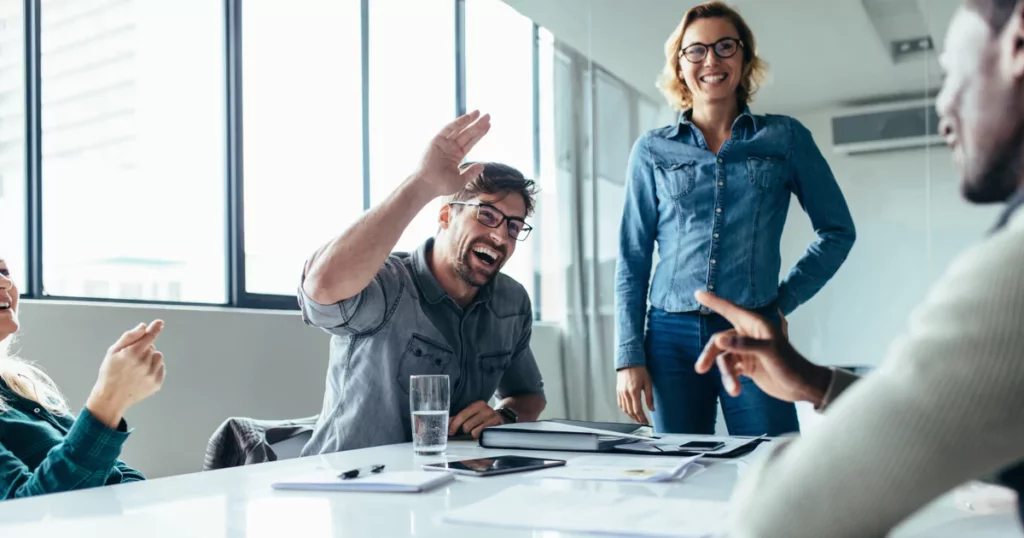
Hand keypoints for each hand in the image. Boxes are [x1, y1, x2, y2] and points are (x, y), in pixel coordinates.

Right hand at [86, 321, 166, 428]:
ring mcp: (151, 374)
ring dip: (150, 359)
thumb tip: (144, 327)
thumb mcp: (113, 352)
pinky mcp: (157, 383)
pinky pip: (161, 368)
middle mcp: (144, 364)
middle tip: (130, 360)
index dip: (154, 329)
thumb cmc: (110, 373)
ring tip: (136, 368)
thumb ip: (129, 337)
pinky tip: (141, 375)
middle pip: (152, 347)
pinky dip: (153, 369)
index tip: (160, 323)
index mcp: (132, 354)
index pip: (149, 337)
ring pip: (158, 357)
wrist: (111, 398)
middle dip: (143, 349)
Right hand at [414, 110, 490, 197]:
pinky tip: (468, 118)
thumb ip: (471, 172)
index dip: (480, 134)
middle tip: (488, 116)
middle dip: (478, 125)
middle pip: (467, 134)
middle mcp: (451, 148)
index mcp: (456, 156)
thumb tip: (482, 165)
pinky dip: (458, 123)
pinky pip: (448, 129)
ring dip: (469, 121)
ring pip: (459, 129)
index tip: (489, 126)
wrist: (428, 185)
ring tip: (480, 113)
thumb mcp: (460, 180)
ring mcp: (444, 143)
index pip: (471, 142)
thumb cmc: (441, 185)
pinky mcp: (437, 140)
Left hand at [449, 400, 502, 438]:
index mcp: (477, 404)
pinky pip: (482, 435)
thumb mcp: (472, 414)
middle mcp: (485, 409)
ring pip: (473, 432)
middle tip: (467, 430)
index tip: (450, 431)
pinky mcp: (496, 426)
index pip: (462, 415)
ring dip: (472, 434)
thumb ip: (459, 418)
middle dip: (465, 430)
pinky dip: (479, 436)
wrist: (501, 418)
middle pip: (466, 425)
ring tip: (476, 430)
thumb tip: (448, 422)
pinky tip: (482, 433)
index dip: (454, 424)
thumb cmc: (483, 417)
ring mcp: (492, 417)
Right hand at [616, 366, 653, 424]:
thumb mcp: (648, 383)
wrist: (629, 362)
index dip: (642, 418)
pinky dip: (625, 410)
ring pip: (625, 409)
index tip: (646, 422)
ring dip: (631, 416)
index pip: (637, 410)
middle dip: (637, 419)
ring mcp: (621, 393)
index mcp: (634, 391)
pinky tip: (629, 412)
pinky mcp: (618, 391)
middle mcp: (626, 393)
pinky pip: (620, 404)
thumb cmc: (639, 370)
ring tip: (637, 419)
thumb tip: (652, 408)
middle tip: (643, 422)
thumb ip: (650, 397)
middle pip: (631, 411)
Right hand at [694, 291, 829, 405]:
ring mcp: (745, 351)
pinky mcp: (746, 366)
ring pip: (724, 358)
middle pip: (720, 340)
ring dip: (726, 375)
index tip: (697, 294)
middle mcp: (747, 336)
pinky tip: (736, 389)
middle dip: (710, 355)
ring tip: (733, 390)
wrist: (802, 388)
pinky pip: (730, 370)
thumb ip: (744, 344)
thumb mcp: (770, 352)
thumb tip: (719, 339)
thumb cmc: (791, 365)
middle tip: (700, 368)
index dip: (714, 302)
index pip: (730, 310)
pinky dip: (730, 379)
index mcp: (755, 325)